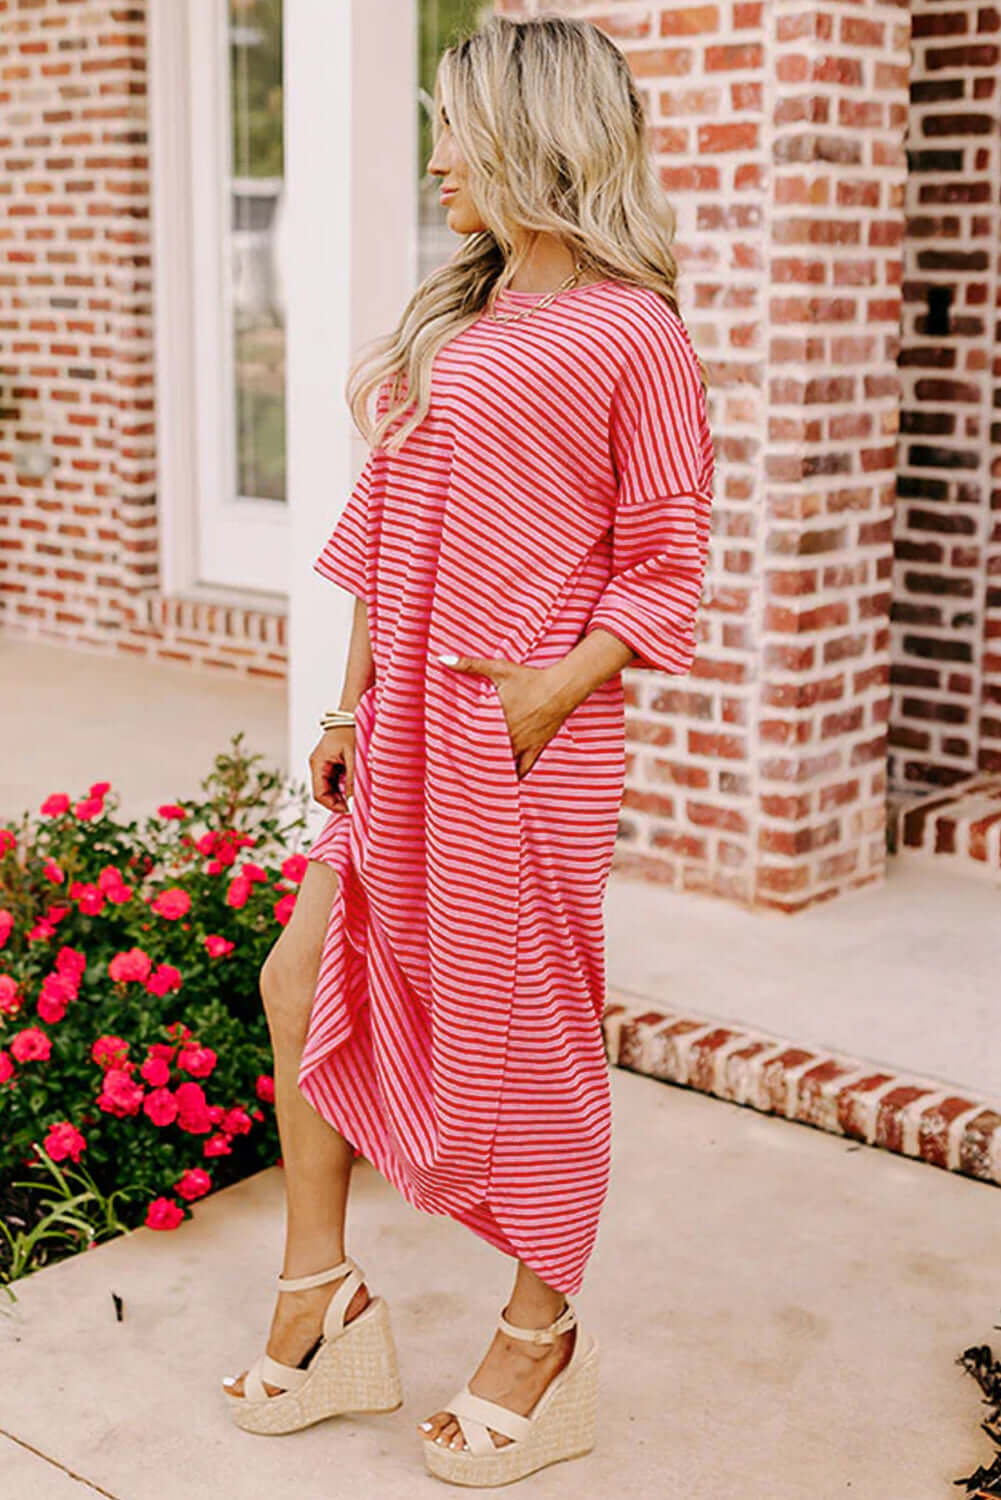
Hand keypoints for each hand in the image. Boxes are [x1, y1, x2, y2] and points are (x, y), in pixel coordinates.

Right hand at [309, 726, 354, 812]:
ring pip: (332, 787)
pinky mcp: (333, 761)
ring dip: (345, 793)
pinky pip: (337, 779)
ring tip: (360, 794)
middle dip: (340, 800)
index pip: (319, 794)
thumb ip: (353, 780)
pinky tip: (359, 784)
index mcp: (318, 763)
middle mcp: (318, 764)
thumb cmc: (352, 729)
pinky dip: (347, 784)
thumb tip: (353, 803)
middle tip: (358, 805)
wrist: (353, 710)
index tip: (351, 810)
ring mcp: (325, 763)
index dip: (334, 805)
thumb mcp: (354, 757)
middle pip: (325, 792)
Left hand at [439, 654, 570, 778]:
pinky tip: (507, 783)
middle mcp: (507, 735)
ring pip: (503, 763)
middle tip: (460, 768)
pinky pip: (525, 768)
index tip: (448, 752)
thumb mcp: (498, 668)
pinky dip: (515, 776)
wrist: (560, 688)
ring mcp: (522, 744)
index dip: (459, 746)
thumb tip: (442, 659)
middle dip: (474, 759)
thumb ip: (469, 664)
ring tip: (478, 778)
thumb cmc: (529, 677)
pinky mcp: (536, 747)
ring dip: (491, 769)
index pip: (472, 737)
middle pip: (486, 753)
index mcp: (495, 718)